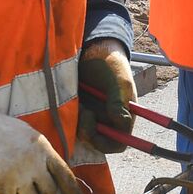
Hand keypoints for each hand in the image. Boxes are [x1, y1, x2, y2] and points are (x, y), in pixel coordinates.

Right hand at [0, 106, 86, 193]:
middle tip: (34, 189)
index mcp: (44, 149)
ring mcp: (19, 178)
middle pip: (49, 193)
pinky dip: (6, 193)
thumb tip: (52, 177)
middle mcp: (34, 164)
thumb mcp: (29, 137)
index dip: (73, 193)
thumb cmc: (1, 132)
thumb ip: (42, 156)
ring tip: (10, 176)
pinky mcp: (3, 189)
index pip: (65, 175)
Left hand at [78, 39, 135, 153]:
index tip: (93, 132)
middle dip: (88, 132)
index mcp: (123, 116)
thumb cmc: (111, 64)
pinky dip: (69, 116)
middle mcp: (108, 119)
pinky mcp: (78, 109)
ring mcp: (92, 115)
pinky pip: (71, 122)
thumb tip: (122, 123)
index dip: (106, 144)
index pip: (118, 143)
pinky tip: (72, 99)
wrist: (92, 49)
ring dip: (78, 122)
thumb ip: (119, 103)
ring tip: (79, 102)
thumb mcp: (118, 82)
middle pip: (97, 141)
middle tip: (84, 113)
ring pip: (82, 132)